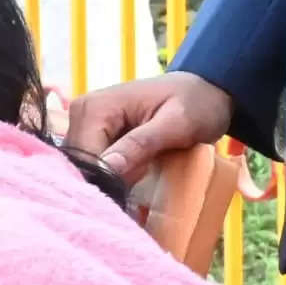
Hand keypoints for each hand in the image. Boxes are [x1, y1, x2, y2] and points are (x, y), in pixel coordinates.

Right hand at [72, 70, 235, 194]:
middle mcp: (81, 113)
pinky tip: (133, 178)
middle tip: (139, 188)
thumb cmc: (196, 103)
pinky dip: (112, 176)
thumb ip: (141, 144)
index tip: (132, 193)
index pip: (84, 157)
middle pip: (80, 165)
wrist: (205, 90)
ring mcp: (85, 124)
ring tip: (139, 182)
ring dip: (109, 182)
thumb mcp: (176, 124)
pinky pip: (94, 164)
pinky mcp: (94, 134)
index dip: (105, 181)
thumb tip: (107, 168)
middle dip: (107, 182)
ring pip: (85, 168)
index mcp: (96, 107)